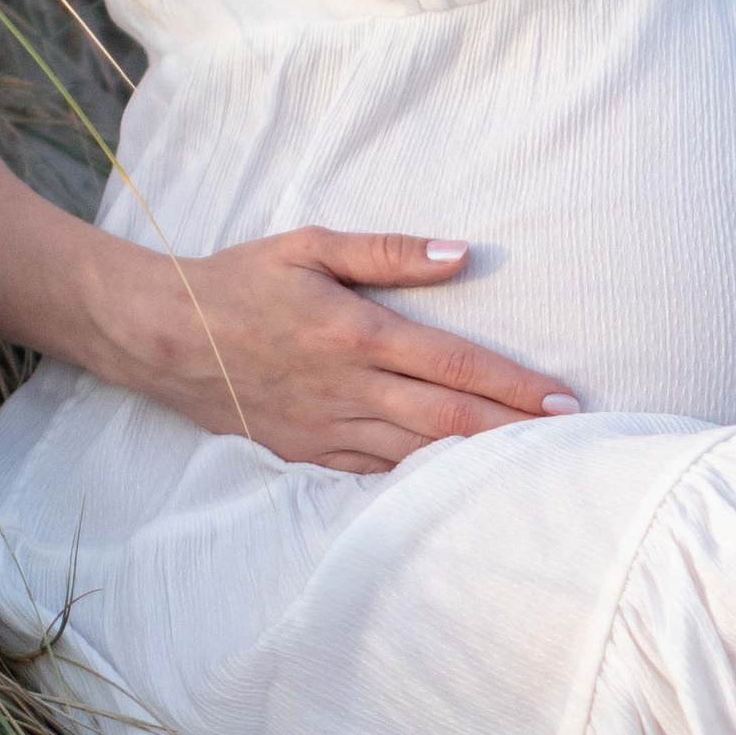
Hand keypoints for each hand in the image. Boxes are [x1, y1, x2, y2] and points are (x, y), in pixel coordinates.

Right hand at [97, 231, 577, 474]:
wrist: (162, 336)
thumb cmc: (240, 282)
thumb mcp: (311, 246)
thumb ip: (391, 252)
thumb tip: (462, 254)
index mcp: (359, 334)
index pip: (457, 366)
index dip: (515, 387)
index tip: (563, 401)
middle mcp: (351, 388)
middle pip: (451, 420)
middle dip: (516, 434)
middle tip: (573, 444)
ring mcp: (329, 429)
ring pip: (419, 455)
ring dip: (478, 464)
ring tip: (533, 468)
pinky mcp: (308, 454)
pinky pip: (378, 474)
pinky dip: (423, 481)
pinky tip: (461, 487)